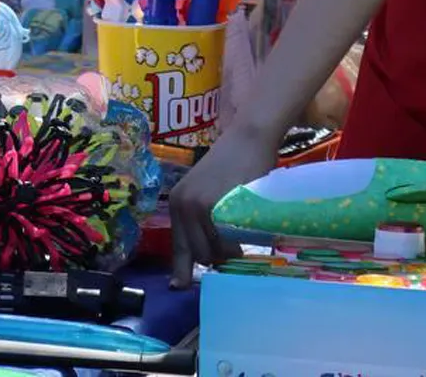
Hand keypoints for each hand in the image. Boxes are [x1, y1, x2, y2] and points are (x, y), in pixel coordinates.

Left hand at [168, 124, 278, 286]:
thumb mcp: (208, 192)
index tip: (178, 287)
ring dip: (228, 252)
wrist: (247, 138)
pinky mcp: (216, 204)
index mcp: (177, 203)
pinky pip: (226, 240)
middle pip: (199, 254)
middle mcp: (182, 205)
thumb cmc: (234, 165)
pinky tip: (244, 233)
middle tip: (235, 247)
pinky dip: (236, 243)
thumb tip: (208, 256)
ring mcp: (198, 205)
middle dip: (217, 258)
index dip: (181, 269)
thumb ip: (203, 219)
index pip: (179, 245)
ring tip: (241, 237)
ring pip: (213, 250)